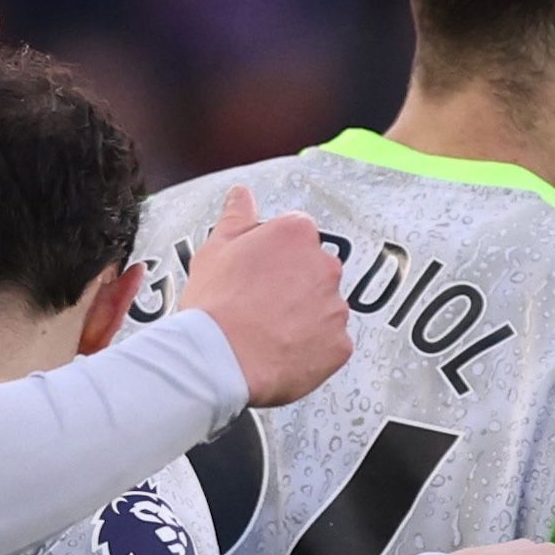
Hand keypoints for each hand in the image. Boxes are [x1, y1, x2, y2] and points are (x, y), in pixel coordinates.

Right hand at [181, 185, 352, 406]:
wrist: (220, 359)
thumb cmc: (215, 304)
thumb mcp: (215, 249)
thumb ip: (236, 217)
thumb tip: (241, 195)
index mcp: (296, 234)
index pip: (296, 236)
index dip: (274, 256)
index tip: (259, 274)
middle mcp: (324, 265)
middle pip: (315, 271)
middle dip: (294, 285)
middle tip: (261, 304)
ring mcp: (335, 307)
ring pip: (324, 308)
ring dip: (304, 316)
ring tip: (269, 331)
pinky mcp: (339, 344)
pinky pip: (330, 344)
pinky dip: (312, 349)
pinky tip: (283, 351)